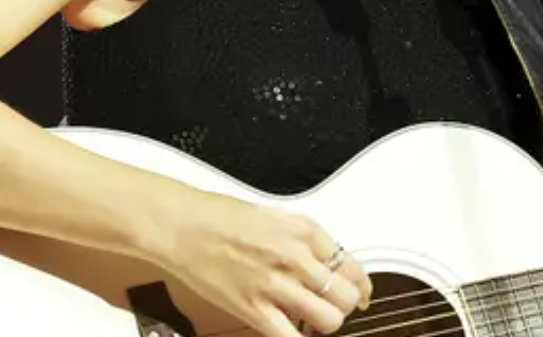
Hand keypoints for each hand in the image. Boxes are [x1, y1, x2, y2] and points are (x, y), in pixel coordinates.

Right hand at [164, 192, 372, 336]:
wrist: (182, 226)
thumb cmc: (219, 217)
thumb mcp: (274, 216)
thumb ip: (302, 240)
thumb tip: (324, 261)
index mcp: (304, 230)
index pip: (351, 264)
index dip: (360, 284)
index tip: (360, 291)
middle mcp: (296, 257)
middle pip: (346, 295)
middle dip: (344, 305)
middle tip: (333, 305)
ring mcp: (276, 285)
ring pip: (329, 319)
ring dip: (326, 323)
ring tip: (314, 319)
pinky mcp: (254, 309)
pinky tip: (295, 333)